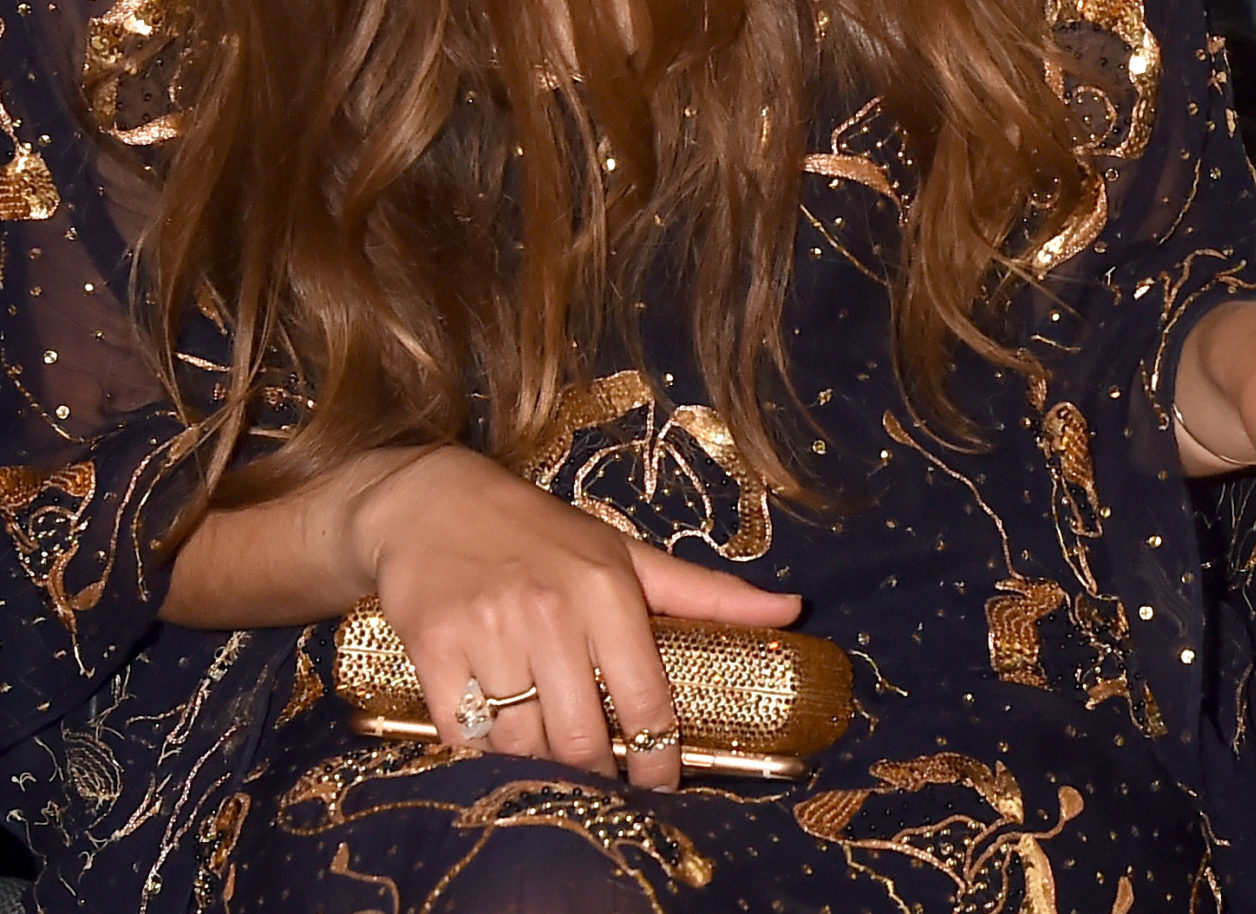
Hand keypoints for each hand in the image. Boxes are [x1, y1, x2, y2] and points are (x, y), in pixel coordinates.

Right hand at [351, 446, 802, 790]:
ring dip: (536, 759)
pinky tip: (492, 735)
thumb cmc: (542, 533)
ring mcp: (488, 630)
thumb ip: (707, 592)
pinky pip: (461, 732)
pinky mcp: (433, 647)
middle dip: (595, 769)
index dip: (658, 754)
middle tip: (601, 773)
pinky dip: (479, 749)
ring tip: (546, 747)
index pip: (644, 694)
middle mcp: (551, 609)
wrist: (431, 502)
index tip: (662, 783)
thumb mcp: (626, 553)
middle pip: (579, 734)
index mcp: (608, 587)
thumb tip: (793, 607)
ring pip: (520, 740)